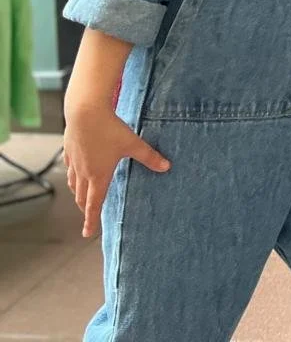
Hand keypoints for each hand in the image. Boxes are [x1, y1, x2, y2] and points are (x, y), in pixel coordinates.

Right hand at [64, 105, 168, 237]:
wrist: (84, 111)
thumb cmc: (110, 129)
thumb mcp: (133, 144)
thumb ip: (150, 157)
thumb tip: (167, 167)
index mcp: (98, 176)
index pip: (94, 204)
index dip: (91, 220)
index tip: (88, 234)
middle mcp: (83, 173)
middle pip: (81, 197)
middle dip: (85, 209)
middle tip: (89, 216)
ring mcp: (74, 162)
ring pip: (73, 184)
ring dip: (78, 194)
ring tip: (82, 198)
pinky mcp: (69, 150)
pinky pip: (70, 168)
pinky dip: (73, 176)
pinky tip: (76, 172)